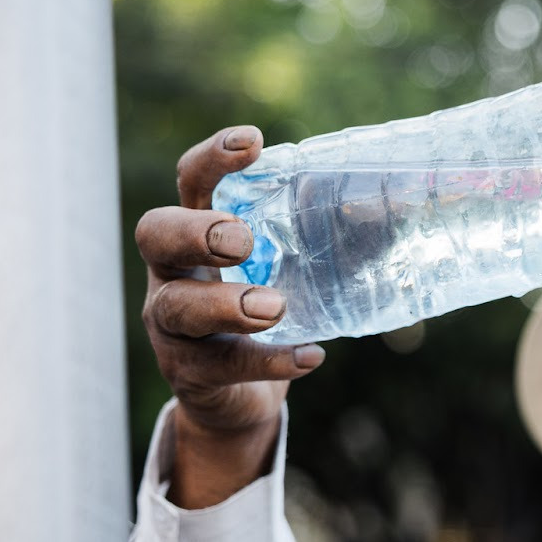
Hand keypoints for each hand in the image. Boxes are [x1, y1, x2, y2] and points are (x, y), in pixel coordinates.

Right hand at [135, 125, 324, 506]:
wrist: (239, 398)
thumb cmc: (268, 312)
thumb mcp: (293, 269)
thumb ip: (325, 238)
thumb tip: (385, 206)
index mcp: (197, 230)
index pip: (191, 182)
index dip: (212, 159)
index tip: (253, 143)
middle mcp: (172, 272)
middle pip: (156, 234)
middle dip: (197, 231)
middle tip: (243, 239)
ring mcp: (171, 326)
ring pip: (176, 306)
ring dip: (225, 303)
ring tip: (274, 307)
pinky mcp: (191, 373)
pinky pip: (221, 366)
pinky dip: (269, 361)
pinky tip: (310, 356)